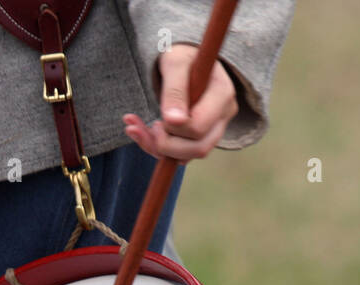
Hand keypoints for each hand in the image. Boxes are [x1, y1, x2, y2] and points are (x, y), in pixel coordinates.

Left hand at [122, 43, 238, 161]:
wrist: (183, 58)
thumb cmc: (181, 54)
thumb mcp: (175, 63)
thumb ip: (175, 90)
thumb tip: (174, 122)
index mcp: (222, 94)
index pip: (199, 127)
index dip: (175, 128)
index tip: (160, 116)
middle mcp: (223, 115)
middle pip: (200, 148)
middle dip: (167, 145)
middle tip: (151, 125)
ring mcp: (214, 128)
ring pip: (188, 155)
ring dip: (156, 147)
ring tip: (135, 127)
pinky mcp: (199, 136)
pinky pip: (178, 153)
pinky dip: (154, 147)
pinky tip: (138, 130)